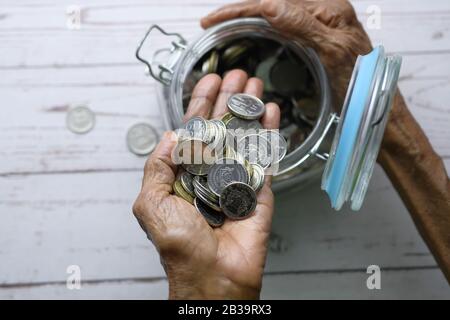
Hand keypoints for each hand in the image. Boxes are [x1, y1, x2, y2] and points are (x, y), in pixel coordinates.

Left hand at [133, 70, 279, 298]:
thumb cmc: (178, 245)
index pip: (194, 130)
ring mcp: (237, 178)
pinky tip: (272, 112)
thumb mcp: (152, 204)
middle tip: (239, 74)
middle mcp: (211, 171)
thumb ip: (157, 167)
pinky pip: (265, 156)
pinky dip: (270, 133)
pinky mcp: (259, 189)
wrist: (213, 275)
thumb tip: (170, 135)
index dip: (201, 104)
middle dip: (229, 98)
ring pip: (244, 135)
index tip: (210, 80)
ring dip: (250, 108)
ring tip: (256, 83)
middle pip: (222, 126)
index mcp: (185, 173)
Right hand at [201, 0, 372, 110]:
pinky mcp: (317, 35)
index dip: (240, 8)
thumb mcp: (331, 52)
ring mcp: (320, 22)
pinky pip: (284, 23)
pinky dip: (261, 26)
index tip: (213, 19)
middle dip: (239, 9)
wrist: (376, 106)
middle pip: (272, 2)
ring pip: (276, 11)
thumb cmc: (361, 84)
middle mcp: (324, 10)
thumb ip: (302, 25)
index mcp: (328, 9)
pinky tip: (250, 31)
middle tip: (212, 21)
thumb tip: (269, 6)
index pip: (274, 2)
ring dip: (248, 16)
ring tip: (224, 24)